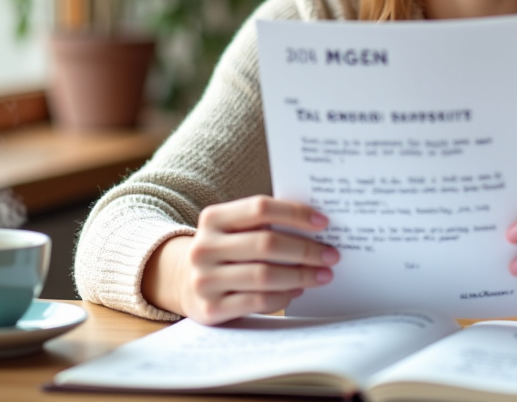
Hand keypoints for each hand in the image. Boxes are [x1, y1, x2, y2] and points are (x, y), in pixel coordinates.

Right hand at [144, 196, 338, 324]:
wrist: (185, 283)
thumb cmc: (226, 251)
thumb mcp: (234, 229)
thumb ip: (265, 224)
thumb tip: (317, 228)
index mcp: (213, 218)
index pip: (260, 208)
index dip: (295, 214)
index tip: (324, 223)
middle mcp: (204, 247)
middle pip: (266, 244)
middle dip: (306, 250)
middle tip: (331, 255)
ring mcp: (204, 279)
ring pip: (264, 276)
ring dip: (301, 275)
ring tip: (322, 275)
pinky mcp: (210, 309)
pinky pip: (257, 302)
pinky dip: (283, 296)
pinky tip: (297, 291)